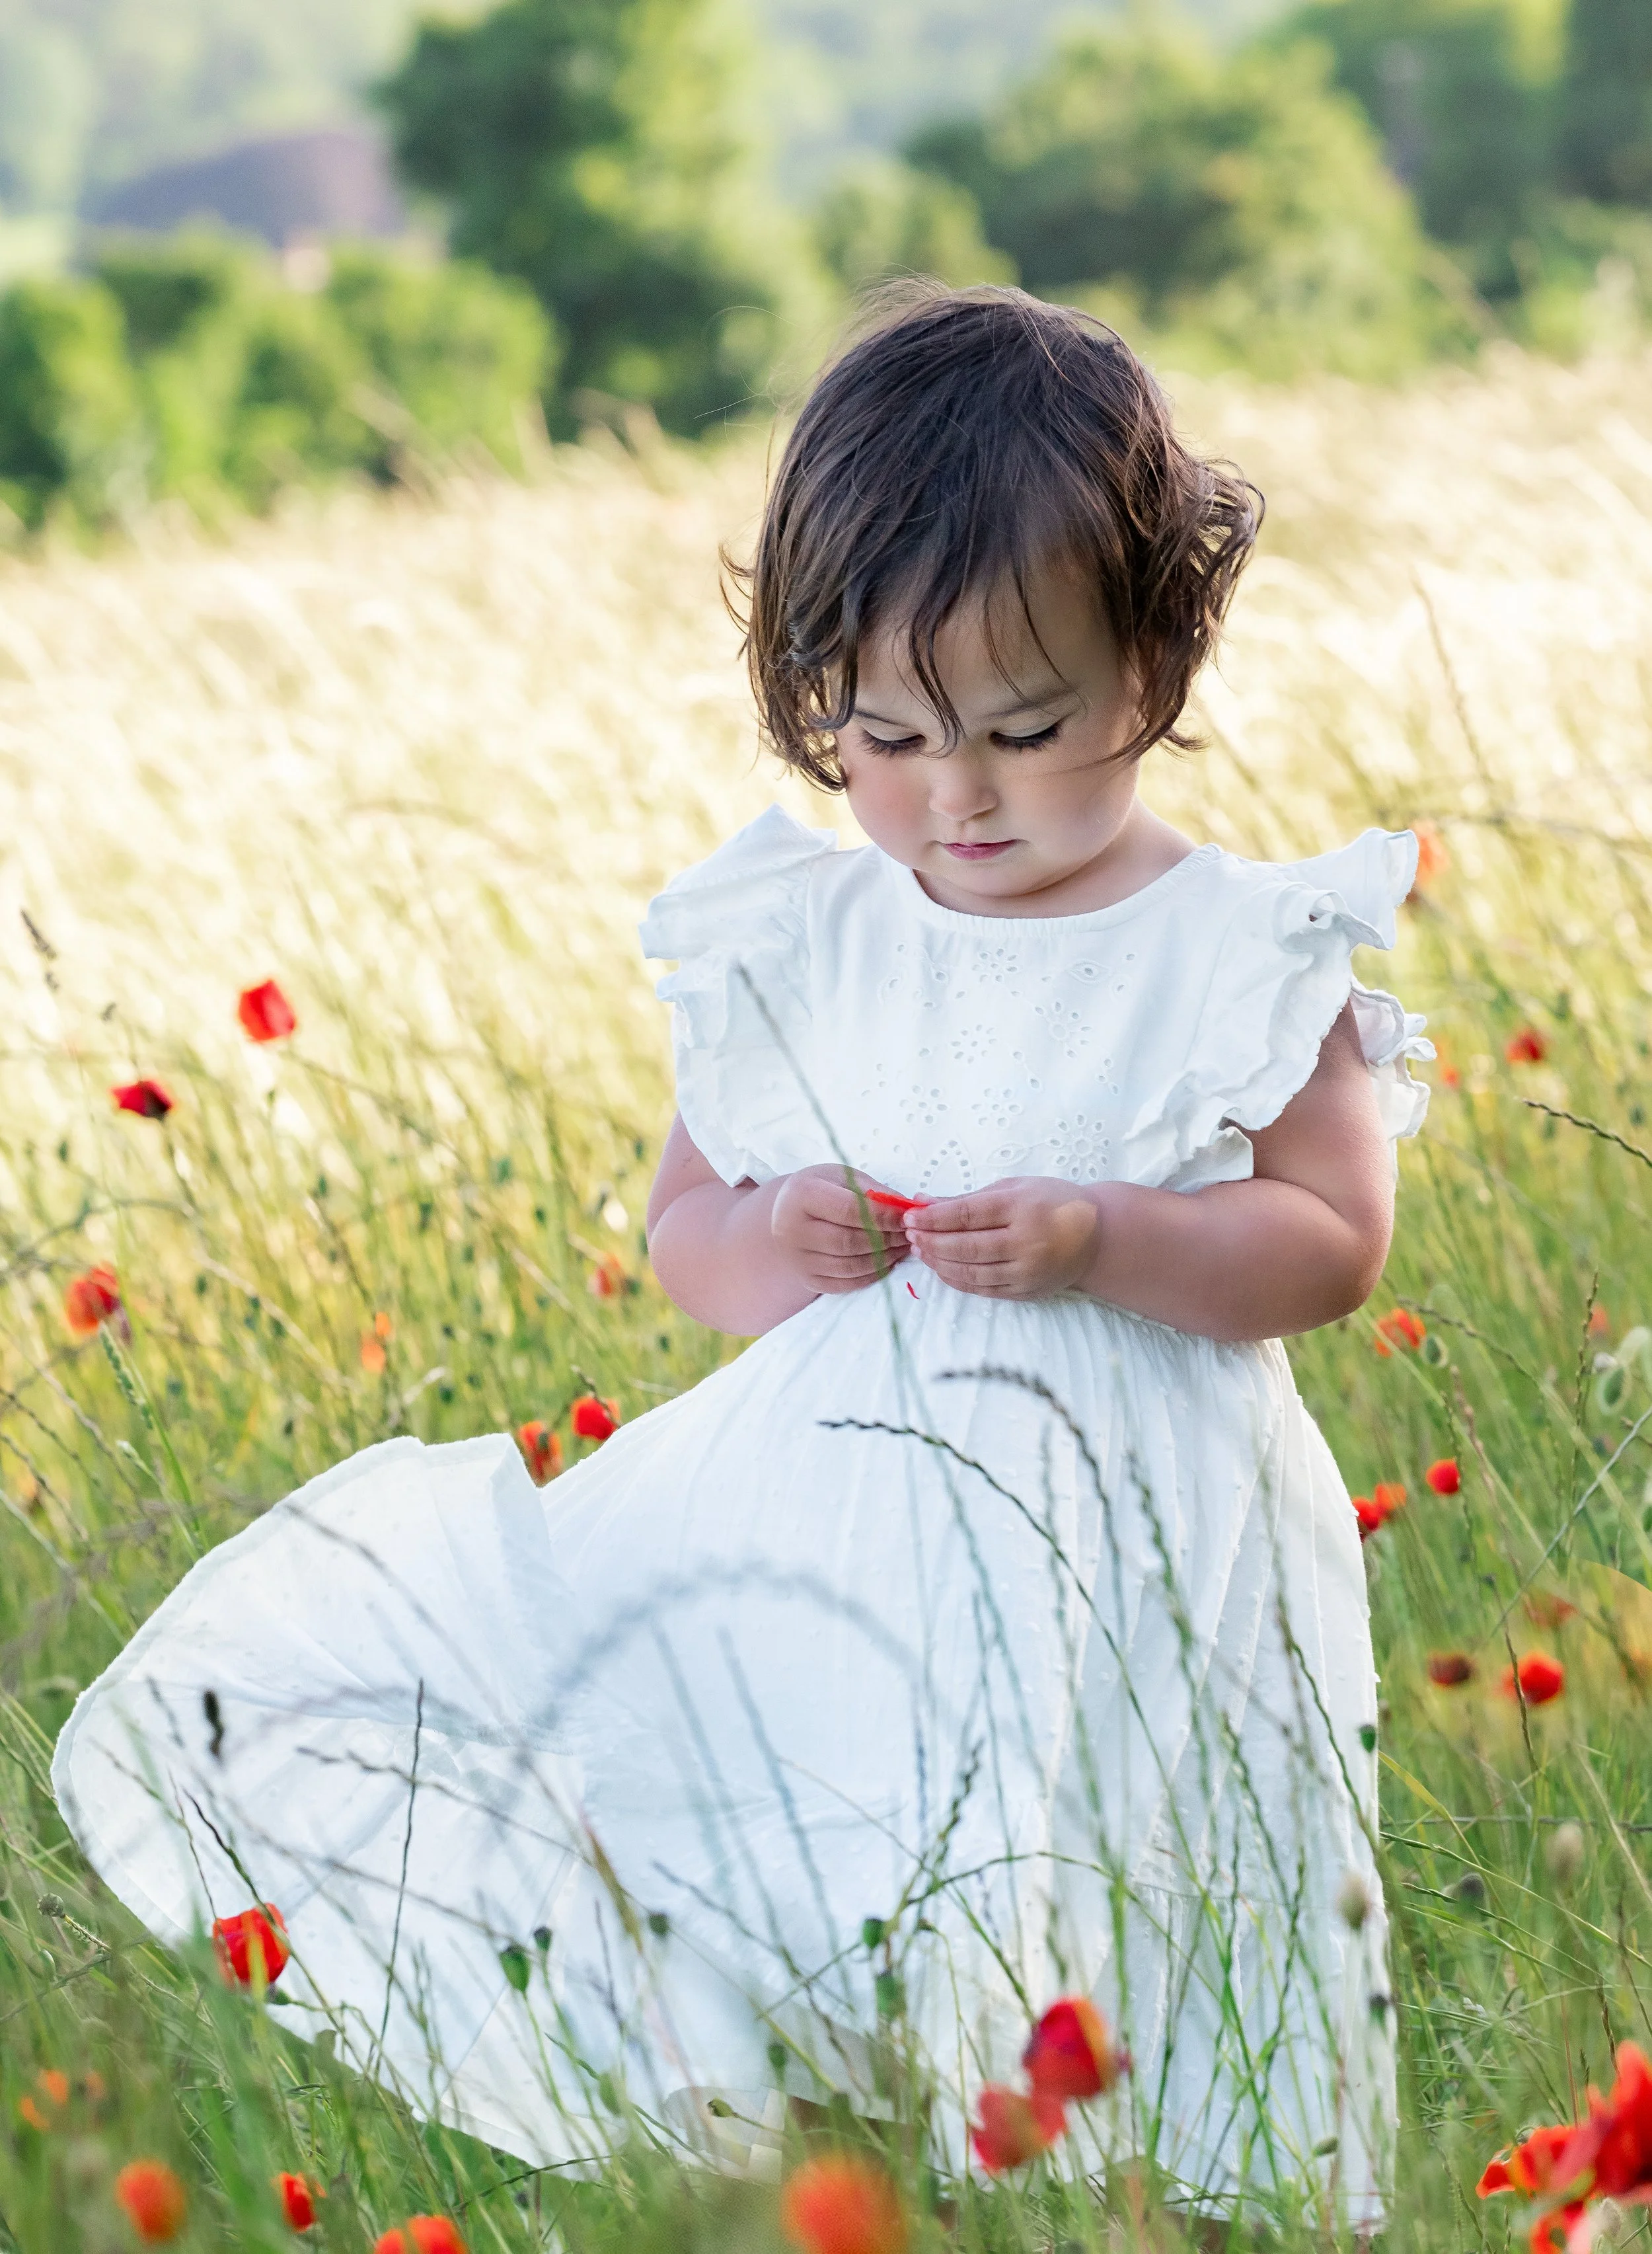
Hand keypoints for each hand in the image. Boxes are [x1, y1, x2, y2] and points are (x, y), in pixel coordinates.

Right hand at [770, 1165, 912, 1296]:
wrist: (787, 1213)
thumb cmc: (821, 1189)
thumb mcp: (844, 1177)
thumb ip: (874, 1192)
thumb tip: (906, 1210)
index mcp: (802, 1195)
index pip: (849, 1210)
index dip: (882, 1216)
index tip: (906, 1217)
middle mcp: (792, 1229)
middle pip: (848, 1242)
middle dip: (886, 1239)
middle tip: (909, 1235)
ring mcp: (797, 1258)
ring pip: (848, 1266)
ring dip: (883, 1259)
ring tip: (902, 1248)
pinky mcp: (806, 1279)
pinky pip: (844, 1284)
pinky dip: (870, 1275)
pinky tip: (886, 1262)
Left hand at [905, 1177, 1100, 1299]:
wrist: (1097, 1237)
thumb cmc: (1052, 1203)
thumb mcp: (1015, 1187)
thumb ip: (969, 1198)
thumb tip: (923, 1202)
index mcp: (1023, 1207)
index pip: (967, 1215)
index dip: (934, 1218)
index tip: (910, 1216)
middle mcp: (1026, 1242)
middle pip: (966, 1246)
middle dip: (932, 1242)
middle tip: (910, 1235)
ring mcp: (1027, 1271)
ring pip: (972, 1272)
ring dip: (940, 1263)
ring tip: (921, 1251)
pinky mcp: (1026, 1291)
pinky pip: (984, 1289)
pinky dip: (958, 1280)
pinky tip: (942, 1269)